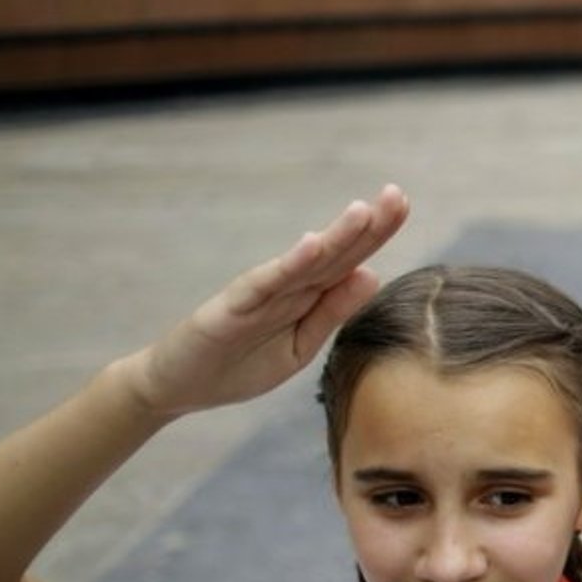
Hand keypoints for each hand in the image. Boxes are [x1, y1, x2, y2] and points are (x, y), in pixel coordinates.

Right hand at [126, 186, 409, 416]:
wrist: (178, 386)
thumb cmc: (240, 364)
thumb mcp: (301, 345)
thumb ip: (332, 311)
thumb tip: (371, 274)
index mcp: (307, 297)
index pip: (348, 261)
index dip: (376, 234)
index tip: (403, 205)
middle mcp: (287, 287)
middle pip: (334, 253)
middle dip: (367, 226)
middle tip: (396, 194)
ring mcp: (259, 295)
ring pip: (304, 263)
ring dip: (333, 237)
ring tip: (362, 211)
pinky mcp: (233, 308)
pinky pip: (265, 284)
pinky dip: (288, 265)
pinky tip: (311, 245)